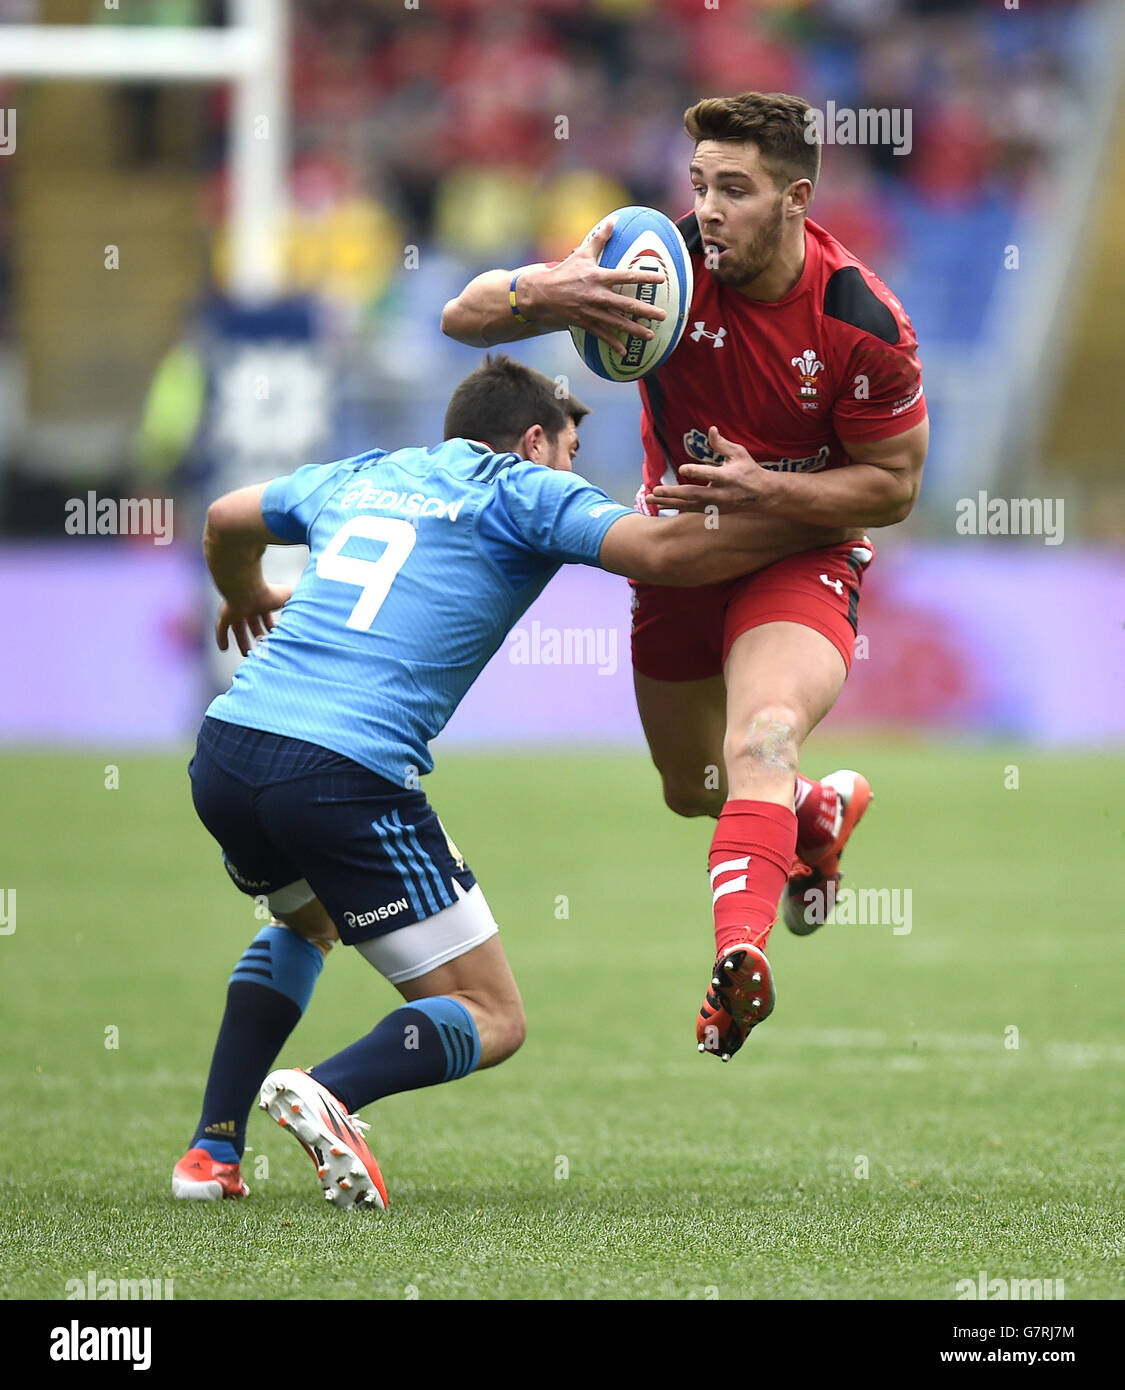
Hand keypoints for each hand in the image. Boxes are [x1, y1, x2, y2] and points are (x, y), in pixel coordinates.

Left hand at [216, 584, 290, 656]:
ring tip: (246, 654)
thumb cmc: (268, 593)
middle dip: (258, 635)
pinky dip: (222, 638)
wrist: (246, 589)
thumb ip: (293, 602)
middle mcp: (248, 607)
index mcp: (262, 602)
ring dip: (242, 641)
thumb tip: (300, 609)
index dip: (270, 627)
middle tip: (262, 647)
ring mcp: (236, 612)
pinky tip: (223, 648)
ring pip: (238, 629)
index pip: (266, 617)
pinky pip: (222, 629)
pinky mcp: (226, 616)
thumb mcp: (287, 597)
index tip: (275, 637)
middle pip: (252, 624)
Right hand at [524, 218, 666, 356]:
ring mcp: (591, 311)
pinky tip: (623, 351)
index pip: (626, 277)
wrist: (542, 293)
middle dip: (646, 311)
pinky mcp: (584, 323)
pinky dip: (613, 343)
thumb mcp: (582, 253)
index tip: (661, 279)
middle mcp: (597, 295)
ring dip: (634, 330)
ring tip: (650, 336)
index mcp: (599, 277)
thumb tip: (614, 221)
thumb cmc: (564, 272)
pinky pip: (601, 335)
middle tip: (663, 316)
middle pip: (626, 305)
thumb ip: (600, 239)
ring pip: (617, 323)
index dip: (644, 278)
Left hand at [646, 428, 772, 512]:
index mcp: (728, 477)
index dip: (696, 471)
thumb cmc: (748, 470)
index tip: (682, 468)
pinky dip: (674, 507)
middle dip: (673, 493)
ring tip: (649, 499)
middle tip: (655, 491)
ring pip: (688, 505)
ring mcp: (715, 504)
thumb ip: (722, 444)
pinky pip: (689, 509)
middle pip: (693, 495)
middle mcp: (720, 494)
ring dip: (668, 502)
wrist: (761, 495)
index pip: (710, 474)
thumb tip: (711, 429)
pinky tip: (660, 504)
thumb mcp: (739, 454)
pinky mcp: (711, 510)